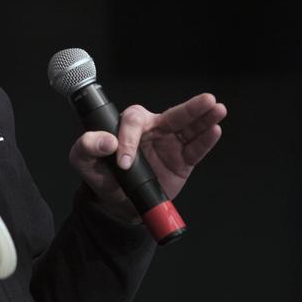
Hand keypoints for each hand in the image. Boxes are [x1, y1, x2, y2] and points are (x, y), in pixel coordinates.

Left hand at [69, 93, 226, 215]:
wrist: (120, 202)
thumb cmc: (103, 175)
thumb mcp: (83, 160)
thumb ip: (86, 146)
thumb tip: (106, 142)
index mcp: (129, 126)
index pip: (134, 122)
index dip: (129, 139)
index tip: (123, 162)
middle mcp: (154, 130)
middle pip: (173, 115)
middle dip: (190, 108)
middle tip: (206, 100)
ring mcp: (171, 144)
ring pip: (190, 128)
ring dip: (205, 118)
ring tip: (218, 109)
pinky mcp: (182, 161)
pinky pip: (195, 150)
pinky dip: (206, 141)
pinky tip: (215, 130)